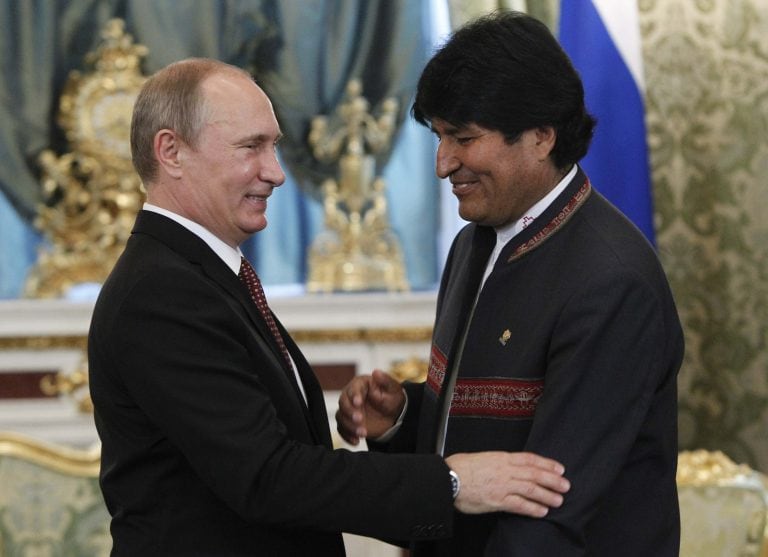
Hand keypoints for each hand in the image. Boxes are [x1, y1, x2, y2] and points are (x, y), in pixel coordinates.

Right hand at [336, 369, 405, 444]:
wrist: (392, 415)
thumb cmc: (392, 398)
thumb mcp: (393, 389)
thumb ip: (385, 381)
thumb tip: (376, 372)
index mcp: (361, 384)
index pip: (354, 389)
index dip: (354, 395)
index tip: (358, 403)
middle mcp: (351, 396)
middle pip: (343, 402)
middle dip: (350, 412)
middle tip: (360, 420)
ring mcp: (348, 410)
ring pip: (341, 417)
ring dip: (349, 426)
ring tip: (363, 433)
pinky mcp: (348, 422)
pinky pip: (342, 429)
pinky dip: (347, 436)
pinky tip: (356, 441)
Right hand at [445, 452, 569, 516]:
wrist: (448, 479)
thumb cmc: (460, 468)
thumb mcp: (482, 457)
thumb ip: (497, 462)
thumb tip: (506, 465)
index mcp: (502, 457)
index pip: (530, 459)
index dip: (547, 463)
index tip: (559, 468)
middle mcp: (505, 470)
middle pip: (534, 474)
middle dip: (552, 479)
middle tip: (566, 485)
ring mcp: (502, 485)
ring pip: (531, 489)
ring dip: (547, 494)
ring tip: (558, 500)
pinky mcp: (497, 500)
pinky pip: (519, 505)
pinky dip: (532, 508)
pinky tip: (542, 511)